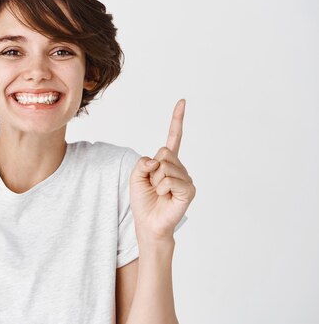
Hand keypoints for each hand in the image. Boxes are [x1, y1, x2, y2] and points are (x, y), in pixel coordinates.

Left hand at [129, 99, 195, 241]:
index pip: (173, 137)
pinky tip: (166, 197)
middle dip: (152, 168)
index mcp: (167, 161)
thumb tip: (157, 160)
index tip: (182, 102)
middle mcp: (179, 167)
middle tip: (153, 184)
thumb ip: (143, 163)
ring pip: (165, 166)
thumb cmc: (143, 200)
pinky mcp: (189, 189)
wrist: (148, 222)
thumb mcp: (136, 176)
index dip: (177, 119)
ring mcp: (185, 178)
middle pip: (163, 152)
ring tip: (160, 193)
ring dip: (155, 181)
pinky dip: (161, 188)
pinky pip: (169, 179)